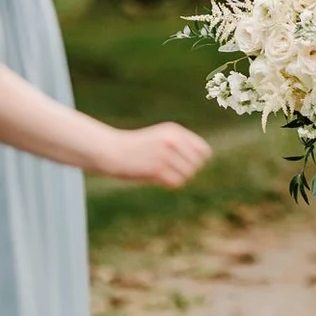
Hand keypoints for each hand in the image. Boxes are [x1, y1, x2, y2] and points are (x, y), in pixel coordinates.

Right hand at [94, 122, 213, 188]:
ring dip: (178, 177)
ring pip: (188, 174)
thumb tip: (203, 158)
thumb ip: (180, 145)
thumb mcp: (160, 138)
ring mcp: (164, 154)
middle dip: (188, 171)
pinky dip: (171, 184)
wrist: (112, 151)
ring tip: (164, 174)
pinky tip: (160, 179)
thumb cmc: (137, 147)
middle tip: (172, 171)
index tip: (185, 164)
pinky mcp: (156, 168)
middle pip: (197, 164)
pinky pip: (177, 182)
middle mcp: (172, 140)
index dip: (197, 161)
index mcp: (174, 131)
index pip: (203, 151)